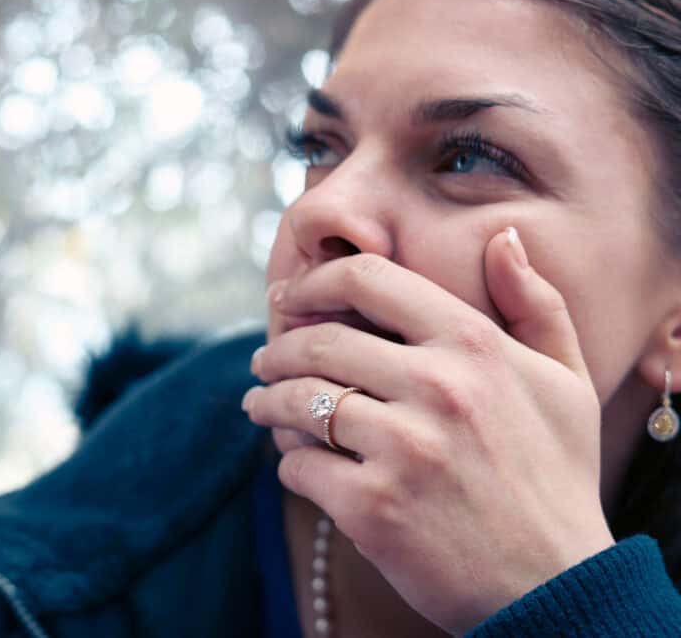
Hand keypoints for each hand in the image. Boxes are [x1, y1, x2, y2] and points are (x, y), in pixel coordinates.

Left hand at [242, 228, 615, 635]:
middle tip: (262, 362)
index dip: (313, 281)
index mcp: (476, 346)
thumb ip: (536, 304)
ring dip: (267, 402)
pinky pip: (299, 466)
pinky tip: (292, 460)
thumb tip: (503, 240)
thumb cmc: (557, 479)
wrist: (556, 587)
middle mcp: (438, 388)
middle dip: (276, 350)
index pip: (369, 280)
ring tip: (258, 406)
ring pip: (299, 402)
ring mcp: (403, 448)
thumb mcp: (567, 382)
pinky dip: (288, 462)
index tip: (288, 298)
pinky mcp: (373, 507)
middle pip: (318, 342)